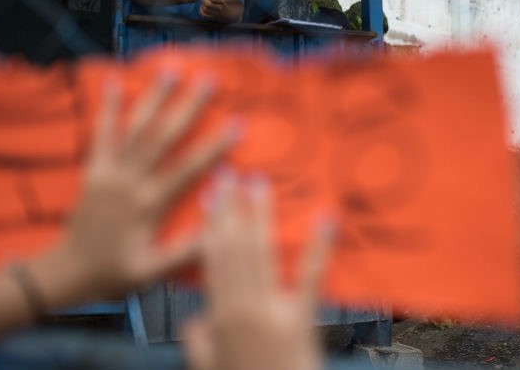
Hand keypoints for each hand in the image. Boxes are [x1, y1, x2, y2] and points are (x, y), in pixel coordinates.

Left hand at [41, 72, 239, 301]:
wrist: (66, 273)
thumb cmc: (113, 274)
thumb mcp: (152, 271)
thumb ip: (184, 251)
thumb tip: (220, 229)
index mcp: (148, 204)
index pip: (187, 169)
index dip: (213, 145)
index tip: (236, 124)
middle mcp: (129, 182)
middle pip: (163, 137)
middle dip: (187, 107)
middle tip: (207, 80)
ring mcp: (109, 172)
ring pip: (135, 127)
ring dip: (154, 97)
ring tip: (170, 70)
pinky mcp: (93, 169)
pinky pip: (101, 133)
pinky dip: (108, 106)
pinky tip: (114, 81)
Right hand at [181, 171, 332, 369]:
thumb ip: (199, 345)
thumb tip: (193, 321)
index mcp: (218, 318)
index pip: (211, 260)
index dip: (210, 225)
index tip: (210, 195)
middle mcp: (242, 308)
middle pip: (234, 249)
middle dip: (232, 209)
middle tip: (232, 174)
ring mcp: (272, 310)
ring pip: (262, 254)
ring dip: (261, 216)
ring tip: (260, 185)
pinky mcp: (302, 318)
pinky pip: (311, 277)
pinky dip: (319, 246)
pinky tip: (326, 218)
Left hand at [199, 0, 226, 18]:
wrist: (223, 11)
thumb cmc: (218, 0)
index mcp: (222, 1)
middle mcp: (220, 8)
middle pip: (209, 4)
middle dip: (204, 0)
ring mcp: (216, 13)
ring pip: (205, 9)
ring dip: (203, 4)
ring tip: (203, 2)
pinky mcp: (210, 17)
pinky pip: (203, 14)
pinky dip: (201, 10)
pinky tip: (203, 7)